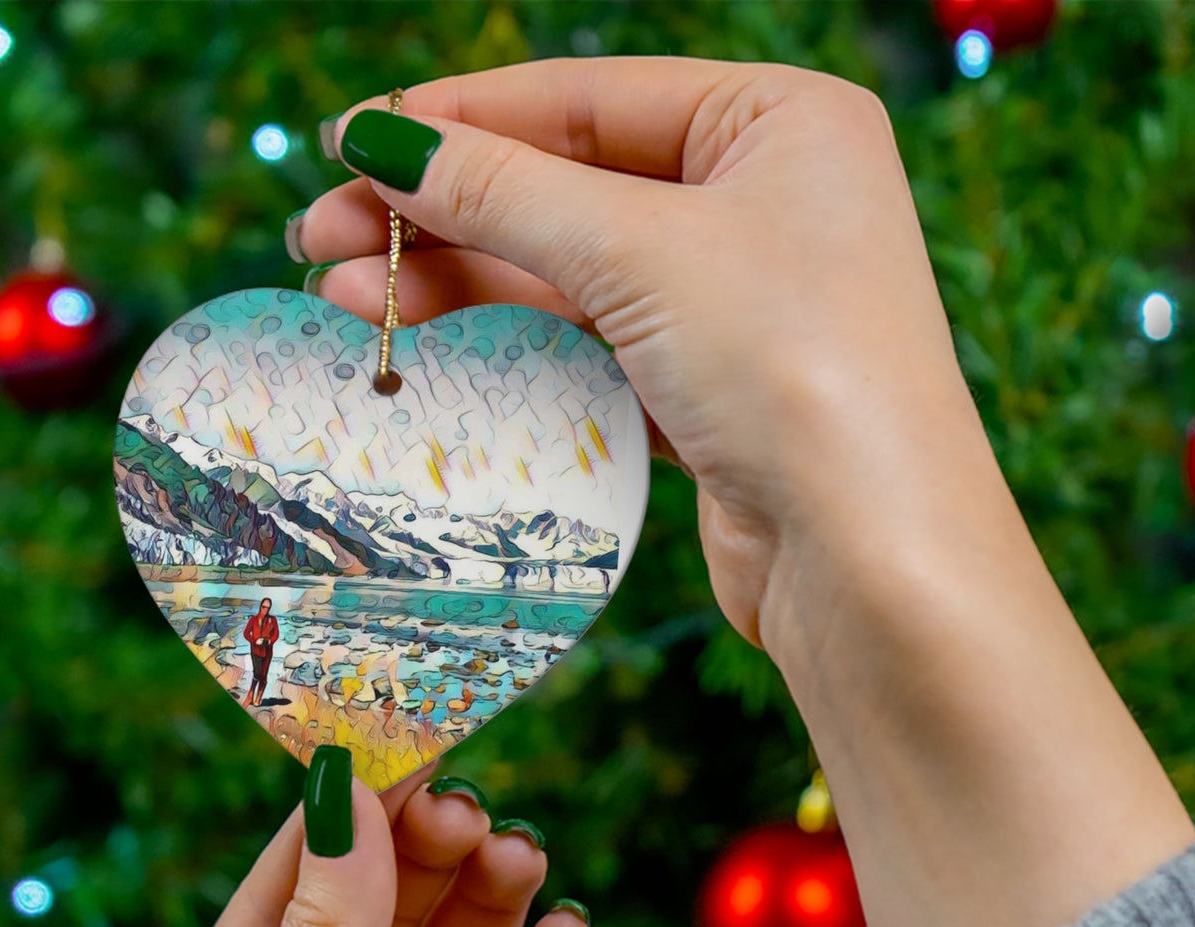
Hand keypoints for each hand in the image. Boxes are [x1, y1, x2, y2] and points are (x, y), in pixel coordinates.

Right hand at [295, 59, 1194, 926]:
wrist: (872, 560)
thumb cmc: (794, 370)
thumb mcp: (640, 254)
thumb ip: (504, 192)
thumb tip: (379, 142)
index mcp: (782, 123)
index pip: (590, 98)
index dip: (461, 120)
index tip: (349, 144)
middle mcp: (768, 203)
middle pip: (572, 186)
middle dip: (445, 213)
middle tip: (322, 237)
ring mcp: (742, 303)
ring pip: (575, 273)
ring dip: (463, 282)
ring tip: (349, 297)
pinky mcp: (715, 393)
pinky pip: (596, 345)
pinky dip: (517, 343)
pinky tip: (431, 344)